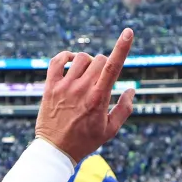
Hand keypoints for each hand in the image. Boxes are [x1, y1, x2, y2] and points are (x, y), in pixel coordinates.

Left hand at [35, 28, 136, 163]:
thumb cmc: (85, 141)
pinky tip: (71, 62)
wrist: (56, 149)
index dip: (122, 47)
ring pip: (81, 58)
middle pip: (99, 60)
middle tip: (100, 80)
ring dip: (88, 62)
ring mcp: (64, 86)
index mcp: (98, 98)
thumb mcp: (110, 130)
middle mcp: (81, 89)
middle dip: (104, 65)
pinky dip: (66, 56)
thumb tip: (132, 90)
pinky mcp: (50, 86)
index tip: (129, 32)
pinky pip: (57, 60)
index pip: (113, 67)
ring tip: (86, 75)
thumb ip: (124, 109)